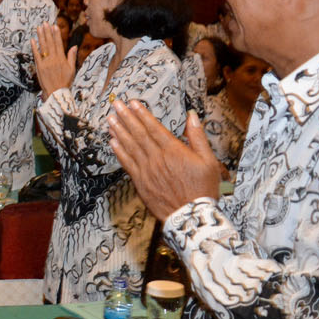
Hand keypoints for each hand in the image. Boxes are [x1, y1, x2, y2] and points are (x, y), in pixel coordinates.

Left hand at [31, 21, 76, 96]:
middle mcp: (54, 59)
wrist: (56, 92)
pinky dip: (34, 48)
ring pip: (43, 47)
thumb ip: (71, 57)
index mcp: (62, 59)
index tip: (54, 26)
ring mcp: (46, 62)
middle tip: (45, 23)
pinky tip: (32, 40)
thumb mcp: (72, 69)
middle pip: (50, 43)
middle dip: (47, 32)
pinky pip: (36, 55)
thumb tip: (74, 46)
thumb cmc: (65, 82)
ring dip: (41, 37)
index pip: (59, 43)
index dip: (56, 34)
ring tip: (39, 28)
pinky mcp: (39, 67)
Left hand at [108, 102, 220, 219]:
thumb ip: (198, 137)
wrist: (191, 215)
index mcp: (174, 150)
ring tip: (110, 119)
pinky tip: (112, 141)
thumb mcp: (209, 160)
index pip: (154, 127)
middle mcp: (157, 158)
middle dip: (126, 117)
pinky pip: (127, 164)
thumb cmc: (203, 188)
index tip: (132, 103)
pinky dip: (119, 151)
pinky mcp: (140, 182)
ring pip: (130, 147)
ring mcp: (147, 170)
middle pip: (138, 134)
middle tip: (116, 105)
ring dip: (119, 131)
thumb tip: (192, 116)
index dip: (142, 114)